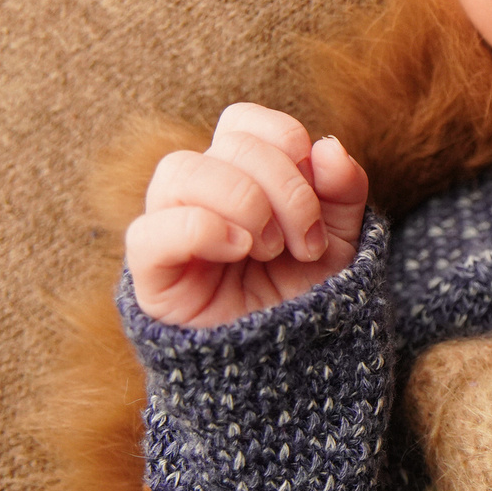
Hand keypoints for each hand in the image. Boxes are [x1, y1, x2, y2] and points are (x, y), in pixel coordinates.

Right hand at [125, 103, 370, 326]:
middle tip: (304, 242)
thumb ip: (343, 189)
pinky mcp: (151, 278)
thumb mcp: (342, 239)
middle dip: (284, 187)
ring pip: (180, 173)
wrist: (296, 369)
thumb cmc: (309, 296)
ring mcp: (170, 232)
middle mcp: (199, 195)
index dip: (285, 140)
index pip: (243, 122)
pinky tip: (238, 251)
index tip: (319, 190)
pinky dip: (200, 229)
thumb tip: (327, 147)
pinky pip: (148, 233)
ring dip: (244, 202)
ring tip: (271, 249)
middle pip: (226, 145)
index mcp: (240, 176)